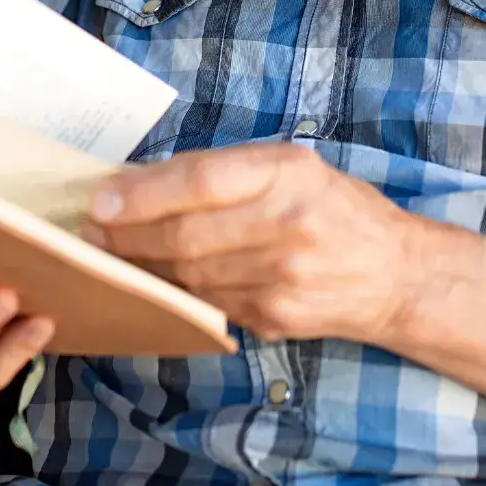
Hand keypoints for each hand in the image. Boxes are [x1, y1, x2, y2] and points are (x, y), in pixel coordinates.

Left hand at [82, 143, 421, 343]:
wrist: (394, 274)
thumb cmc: (333, 207)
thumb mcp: (291, 167)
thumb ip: (226, 173)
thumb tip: (141, 184)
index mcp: (288, 172)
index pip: (201, 180)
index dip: (144, 193)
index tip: (100, 200)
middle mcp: (287, 222)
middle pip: (186, 235)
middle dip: (128, 236)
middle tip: (91, 234)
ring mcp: (283, 277)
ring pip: (189, 275)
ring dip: (142, 267)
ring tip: (111, 256)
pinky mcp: (277, 317)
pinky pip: (209, 304)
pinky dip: (175, 292)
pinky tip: (155, 280)